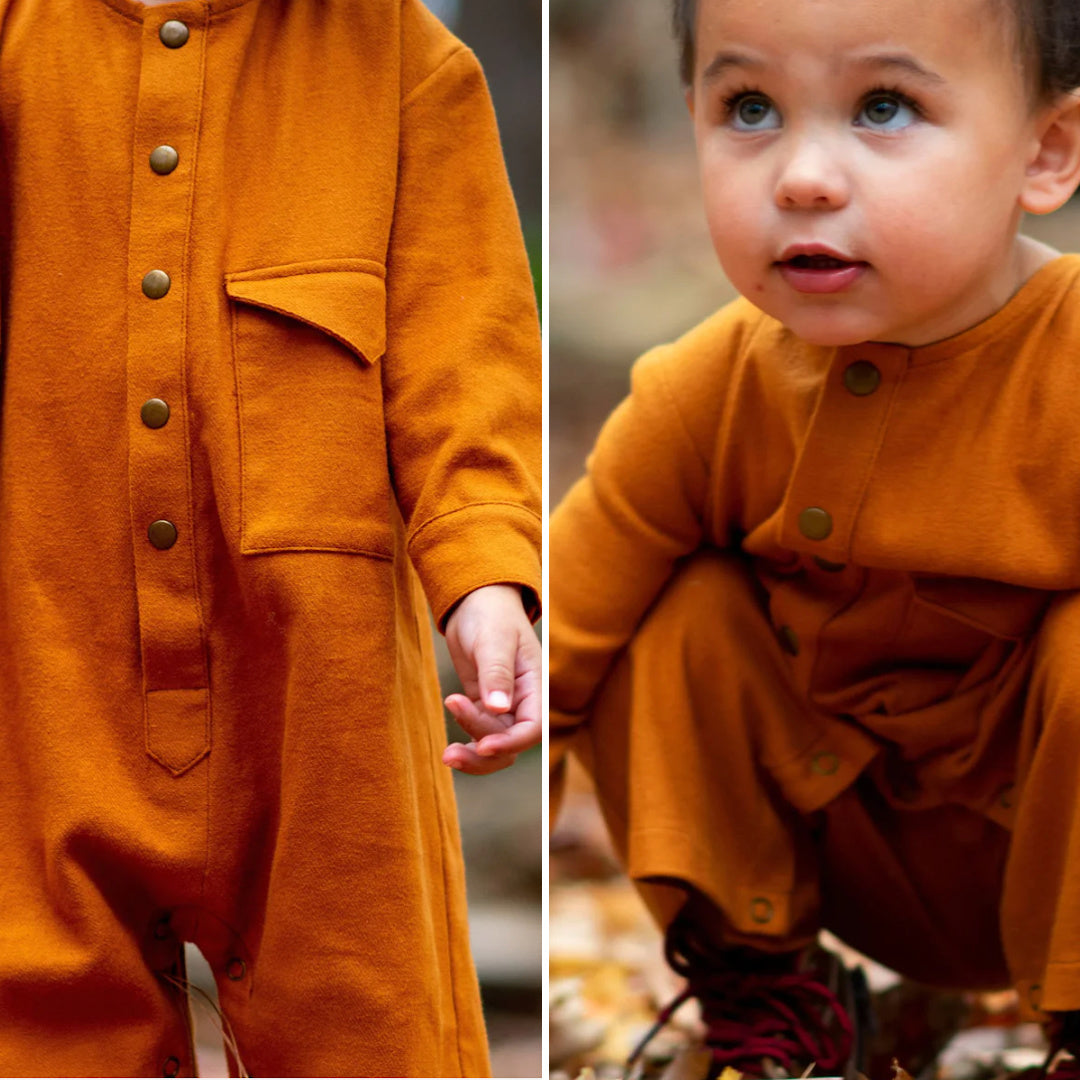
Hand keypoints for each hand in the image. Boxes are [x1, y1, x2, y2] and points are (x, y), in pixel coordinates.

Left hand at [442, 584, 540, 774]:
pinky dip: (466, 744)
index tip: (483, 746)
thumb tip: (499, 707)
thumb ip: (496, 673)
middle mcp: (523, 701)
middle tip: (450, 753)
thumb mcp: (493, 639)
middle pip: (513, 744)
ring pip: (496, 747)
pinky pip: (479, 736)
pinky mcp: (483, 708)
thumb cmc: (490, 614)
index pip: (533, 727)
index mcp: (535, 685)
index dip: (511, 742)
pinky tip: (449, 745)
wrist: (475, 602)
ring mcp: (504, 707)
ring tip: (446, 754)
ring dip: (474, 756)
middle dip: (485, 754)